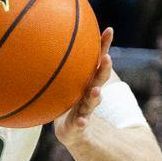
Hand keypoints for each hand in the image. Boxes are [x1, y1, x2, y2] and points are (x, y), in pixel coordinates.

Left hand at [52, 28, 116, 143]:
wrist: (71, 130)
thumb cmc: (69, 100)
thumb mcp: (67, 81)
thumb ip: (64, 63)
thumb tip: (53, 34)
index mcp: (89, 80)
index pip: (98, 60)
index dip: (104, 45)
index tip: (109, 30)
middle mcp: (90, 93)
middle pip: (99, 79)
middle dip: (104, 69)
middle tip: (107, 58)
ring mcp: (86, 109)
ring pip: (92, 102)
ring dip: (95, 96)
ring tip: (96, 91)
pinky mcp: (78, 125)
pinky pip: (80, 124)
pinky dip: (81, 123)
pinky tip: (82, 121)